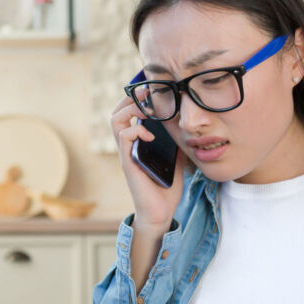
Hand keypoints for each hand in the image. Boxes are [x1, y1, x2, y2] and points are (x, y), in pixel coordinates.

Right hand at [109, 94, 189, 229]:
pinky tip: (150, 135)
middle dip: (131, 98)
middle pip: (117, 112)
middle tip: (147, 92)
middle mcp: (128, 146)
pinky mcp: (128, 162)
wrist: (161, 213)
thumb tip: (188, 127)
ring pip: (116, 120)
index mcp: (137, 143)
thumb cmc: (166, 189)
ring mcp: (126, 153)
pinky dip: (136, 130)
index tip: (152, 91)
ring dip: (131, 109)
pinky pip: (124, 137)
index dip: (136, 99)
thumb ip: (176, 143)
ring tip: (146, 109)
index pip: (128, 114)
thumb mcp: (176, 159)